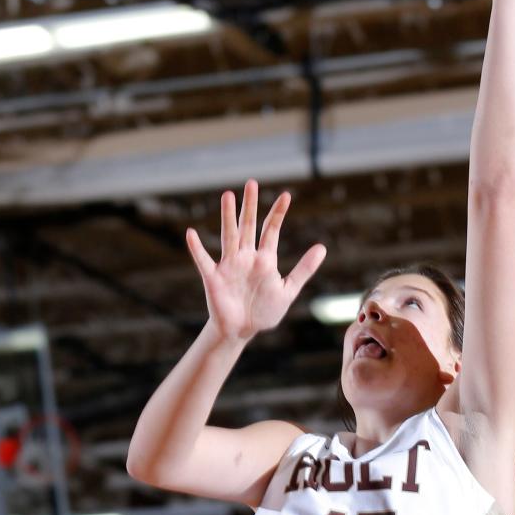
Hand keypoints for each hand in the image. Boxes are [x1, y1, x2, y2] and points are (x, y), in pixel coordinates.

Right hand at [186, 179, 325, 341]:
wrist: (241, 331)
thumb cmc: (264, 311)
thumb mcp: (288, 290)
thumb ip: (304, 269)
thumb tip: (323, 247)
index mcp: (264, 259)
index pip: (271, 231)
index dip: (278, 213)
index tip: (287, 195)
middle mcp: (246, 257)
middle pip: (248, 226)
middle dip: (250, 206)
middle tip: (252, 183)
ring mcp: (229, 266)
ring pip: (229, 236)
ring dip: (228, 217)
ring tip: (228, 196)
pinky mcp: (213, 278)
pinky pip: (204, 260)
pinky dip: (197, 248)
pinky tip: (191, 233)